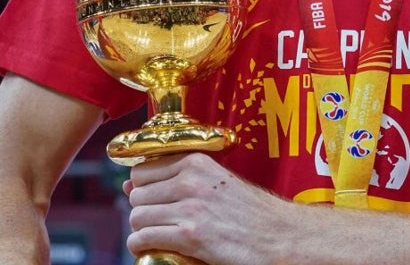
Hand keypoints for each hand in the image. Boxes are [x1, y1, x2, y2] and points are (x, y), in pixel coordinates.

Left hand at [126, 153, 301, 264]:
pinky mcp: (190, 236)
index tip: (154, 201)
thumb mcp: (216, 181)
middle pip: (137, 194)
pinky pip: (144, 238)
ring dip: (142, 229)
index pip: (142, 170)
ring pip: (137, 216)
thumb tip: (129, 183)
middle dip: (142, 210)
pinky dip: (141, 245)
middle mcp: (190, 180)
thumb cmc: (251, 211)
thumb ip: (177, 177)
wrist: (280, 235)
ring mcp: (190, 208)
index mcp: (196, 162)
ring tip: (157, 235)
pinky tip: (151, 248)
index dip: (143, 188)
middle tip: (159, 221)